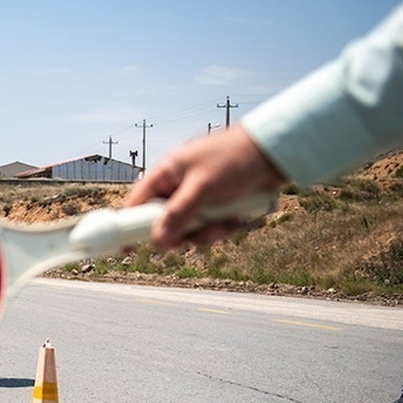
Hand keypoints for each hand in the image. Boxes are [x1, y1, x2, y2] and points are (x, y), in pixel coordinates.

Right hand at [124, 128, 284, 248]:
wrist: (276, 153)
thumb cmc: (235, 157)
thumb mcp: (203, 186)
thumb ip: (178, 213)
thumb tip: (157, 239)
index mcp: (166, 173)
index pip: (137, 203)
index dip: (129, 226)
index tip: (126, 249)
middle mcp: (178, 186)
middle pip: (163, 221)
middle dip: (179, 234)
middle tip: (186, 242)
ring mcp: (198, 197)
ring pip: (188, 229)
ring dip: (204, 234)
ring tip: (222, 226)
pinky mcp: (216, 206)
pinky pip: (208, 227)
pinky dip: (220, 229)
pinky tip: (234, 220)